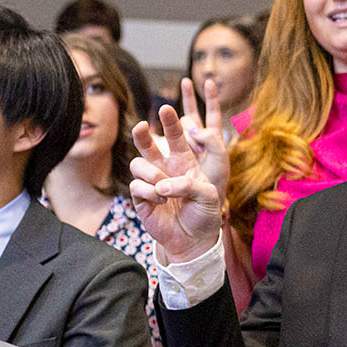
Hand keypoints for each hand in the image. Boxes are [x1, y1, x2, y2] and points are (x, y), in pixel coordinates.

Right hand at [129, 77, 229, 263]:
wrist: (193, 238)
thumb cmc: (205, 213)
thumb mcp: (210, 192)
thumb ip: (189, 182)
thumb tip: (161, 184)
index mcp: (184, 161)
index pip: (177, 136)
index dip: (171, 122)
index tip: (166, 108)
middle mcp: (165, 168)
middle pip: (148, 144)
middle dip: (142, 134)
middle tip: (141, 126)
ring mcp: (151, 182)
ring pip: (137, 163)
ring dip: (151, 173)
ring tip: (163, 187)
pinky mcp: (140, 198)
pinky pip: (136, 186)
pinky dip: (149, 192)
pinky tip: (161, 200)